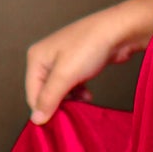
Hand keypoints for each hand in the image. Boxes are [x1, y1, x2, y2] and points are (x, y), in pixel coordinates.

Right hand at [25, 0, 152, 123]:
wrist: (120, 31)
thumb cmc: (90, 46)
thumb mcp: (65, 75)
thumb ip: (49, 98)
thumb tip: (36, 119)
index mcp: (36, 58)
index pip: (32, 94)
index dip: (45, 109)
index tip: (60, 120)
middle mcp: (45, 58)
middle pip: (45, 92)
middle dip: (59, 103)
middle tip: (73, 111)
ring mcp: (62, 60)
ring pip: (60, 90)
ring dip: (70, 99)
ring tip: (83, 100)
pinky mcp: (77, 63)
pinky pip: (71, 84)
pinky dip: (78, 92)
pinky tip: (87, 94)